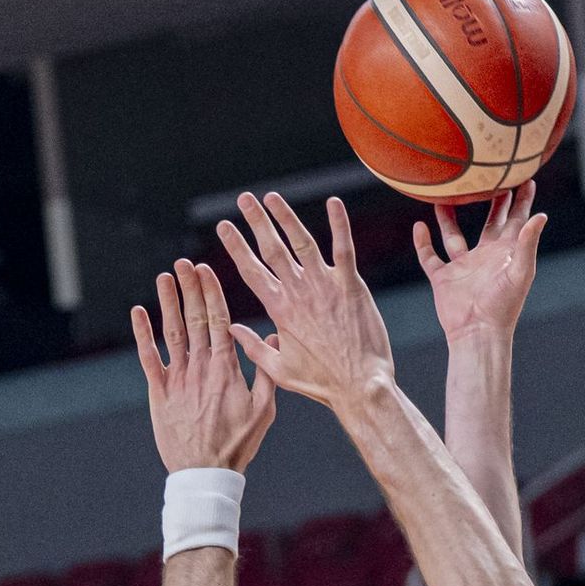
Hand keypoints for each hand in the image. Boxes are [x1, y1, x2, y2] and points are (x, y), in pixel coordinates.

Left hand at [131, 259, 276, 473]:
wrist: (206, 473)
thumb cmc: (238, 444)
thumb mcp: (263, 411)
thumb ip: (268, 374)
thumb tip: (274, 340)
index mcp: (225, 369)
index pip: (218, 321)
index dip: (211, 293)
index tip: (205, 270)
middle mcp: (200, 368)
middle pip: (194, 319)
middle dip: (190, 289)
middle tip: (184, 263)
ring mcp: (177, 379)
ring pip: (171, 332)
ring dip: (167, 302)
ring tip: (165, 277)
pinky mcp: (159, 392)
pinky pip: (148, 357)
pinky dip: (142, 334)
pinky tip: (138, 312)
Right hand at [219, 193, 394, 415]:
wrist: (360, 387)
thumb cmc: (322, 384)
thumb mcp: (280, 371)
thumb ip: (255, 347)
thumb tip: (232, 329)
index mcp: (280, 310)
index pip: (251, 271)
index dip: (236, 246)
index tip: (224, 227)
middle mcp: (299, 293)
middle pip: (271, 249)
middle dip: (255, 221)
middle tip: (244, 199)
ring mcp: (325, 287)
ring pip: (301, 242)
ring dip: (285, 217)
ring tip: (272, 197)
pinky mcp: (351, 287)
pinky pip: (343, 249)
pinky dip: (338, 224)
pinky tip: (333, 202)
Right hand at [414, 184, 546, 344]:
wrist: (478, 334)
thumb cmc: (503, 307)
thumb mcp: (519, 271)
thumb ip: (527, 243)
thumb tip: (541, 215)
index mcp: (505, 253)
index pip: (517, 220)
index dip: (522, 200)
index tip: (526, 178)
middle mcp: (485, 256)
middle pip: (489, 221)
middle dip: (492, 200)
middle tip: (491, 174)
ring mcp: (463, 266)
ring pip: (453, 234)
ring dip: (448, 216)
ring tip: (445, 193)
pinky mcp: (443, 278)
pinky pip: (429, 256)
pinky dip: (422, 242)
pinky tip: (418, 225)